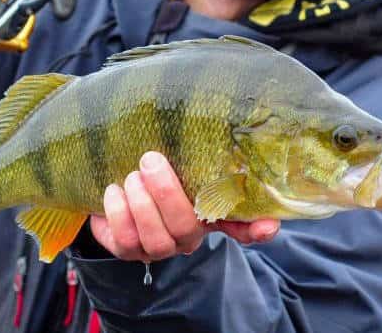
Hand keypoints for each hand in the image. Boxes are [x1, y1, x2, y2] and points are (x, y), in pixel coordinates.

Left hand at [90, 151, 279, 260]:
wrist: (113, 182)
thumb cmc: (153, 170)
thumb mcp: (176, 160)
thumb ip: (197, 153)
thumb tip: (221, 130)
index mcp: (208, 211)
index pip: (243, 228)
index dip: (257, 229)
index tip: (267, 225)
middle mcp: (188, 236)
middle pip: (187, 227)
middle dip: (167, 193)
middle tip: (150, 159)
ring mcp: (159, 247)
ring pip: (156, 240)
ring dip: (141, 204)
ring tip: (132, 176)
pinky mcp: (128, 251)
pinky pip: (125, 241)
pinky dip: (118, 213)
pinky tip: (115, 190)